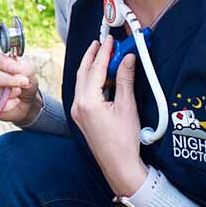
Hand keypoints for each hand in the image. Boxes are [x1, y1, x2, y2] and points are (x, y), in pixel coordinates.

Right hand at [0, 50, 41, 124]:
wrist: (28, 101)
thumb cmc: (25, 82)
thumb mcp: (29, 72)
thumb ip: (24, 69)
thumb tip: (16, 75)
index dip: (5, 64)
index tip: (19, 70)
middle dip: (6, 79)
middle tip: (22, 82)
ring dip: (5, 93)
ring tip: (18, 92)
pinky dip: (6, 105)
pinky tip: (15, 102)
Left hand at [70, 36, 147, 195]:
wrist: (119, 166)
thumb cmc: (124, 141)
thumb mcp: (127, 106)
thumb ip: (125, 79)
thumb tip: (127, 59)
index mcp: (87, 101)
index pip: (95, 69)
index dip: (104, 52)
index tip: (110, 40)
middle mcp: (78, 104)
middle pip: (83, 72)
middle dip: (92, 55)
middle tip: (102, 42)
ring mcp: (77, 111)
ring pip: (82, 81)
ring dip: (92, 67)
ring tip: (104, 55)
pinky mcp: (81, 116)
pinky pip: (83, 91)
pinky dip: (92, 80)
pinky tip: (104, 76)